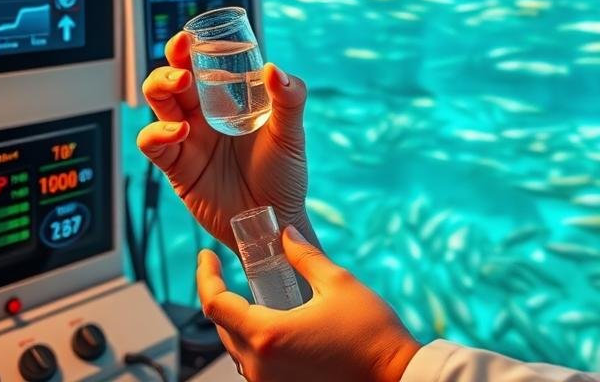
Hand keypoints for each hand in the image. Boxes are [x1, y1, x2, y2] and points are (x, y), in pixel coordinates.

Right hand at [137, 31, 312, 250]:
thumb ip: (290, 100)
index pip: (201, 67)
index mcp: (228, 102)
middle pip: (172, 80)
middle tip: (182, 63)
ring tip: (180, 86)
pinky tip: (179, 133)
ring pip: (158, 104)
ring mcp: (188, 140)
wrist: (274, 220)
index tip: (190, 38)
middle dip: (169, 65)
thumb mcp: (291, 134)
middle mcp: (204, 116)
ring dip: (160, 87)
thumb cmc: (285, 176)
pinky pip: (153, 144)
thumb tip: (275, 70)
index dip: (189, 50)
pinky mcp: (177, 167)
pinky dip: (158, 133)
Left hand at [197, 226, 421, 381]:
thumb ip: (305, 256)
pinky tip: (271, 323)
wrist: (394, 376)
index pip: (215, 304)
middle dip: (220, 296)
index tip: (206, 256)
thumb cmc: (370, 332)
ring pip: (236, 348)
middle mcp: (261, 366)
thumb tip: (287, 233)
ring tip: (249, 294)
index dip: (205, 276)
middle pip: (222, 327)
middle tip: (224, 270)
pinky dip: (254, 341)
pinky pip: (254, 364)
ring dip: (237, 320)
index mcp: (269, 335)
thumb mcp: (338, 283)